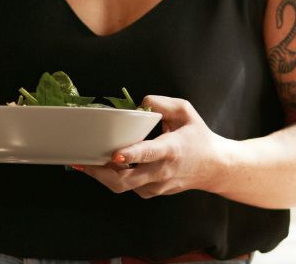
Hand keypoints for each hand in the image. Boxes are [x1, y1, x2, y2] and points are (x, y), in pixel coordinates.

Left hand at [73, 96, 234, 197]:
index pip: (149, 154)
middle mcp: (162, 171)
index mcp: (171, 150)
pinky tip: (104, 166)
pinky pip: (128, 187)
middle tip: (81, 161)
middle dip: (100, 173)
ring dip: (103, 176)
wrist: (214, 167)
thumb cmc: (198, 137)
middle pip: (126, 181)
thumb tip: (141, 103)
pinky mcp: (152, 192)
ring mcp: (157, 186)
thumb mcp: (186, 111)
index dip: (130, 155)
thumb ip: (163, 103)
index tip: (114, 155)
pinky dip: (114, 178)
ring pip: (123, 187)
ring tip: (85, 162)